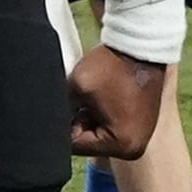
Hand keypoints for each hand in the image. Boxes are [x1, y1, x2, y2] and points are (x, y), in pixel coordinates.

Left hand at [67, 44, 166, 159]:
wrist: (140, 44)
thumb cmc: (112, 65)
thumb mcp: (77, 86)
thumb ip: (60, 107)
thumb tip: (49, 119)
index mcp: (123, 145)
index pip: (78, 146)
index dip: (64, 125)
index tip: (65, 104)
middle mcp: (135, 147)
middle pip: (90, 142)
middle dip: (80, 121)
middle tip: (82, 96)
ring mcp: (141, 135)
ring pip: (100, 132)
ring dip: (92, 115)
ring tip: (95, 93)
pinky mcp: (142, 122)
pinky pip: (113, 123)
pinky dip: (104, 111)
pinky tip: (104, 94)